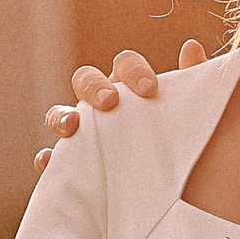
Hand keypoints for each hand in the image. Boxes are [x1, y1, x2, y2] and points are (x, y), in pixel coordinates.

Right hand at [34, 39, 210, 172]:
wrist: (172, 192)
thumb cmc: (178, 143)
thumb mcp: (188, 116)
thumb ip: (191, 82)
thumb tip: (191, 46)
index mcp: (130, 88)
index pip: (124, 64)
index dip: (133, 70)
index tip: (150, 89)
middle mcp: (101, 105)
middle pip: (85, 80)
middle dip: (94, 86)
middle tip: (110, 102)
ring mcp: (83, 133)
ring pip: (59, 115)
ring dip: (60, 115)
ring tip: (72, 126)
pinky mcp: (71, 164)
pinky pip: (51, 160)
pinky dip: (47, 159)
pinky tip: (50, 162)